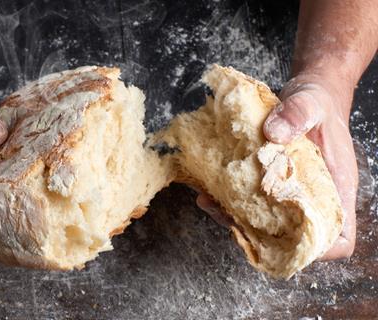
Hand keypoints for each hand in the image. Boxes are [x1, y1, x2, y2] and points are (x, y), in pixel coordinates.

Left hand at [198, 73, 357, 259]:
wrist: (306, 95)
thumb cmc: (319, 103)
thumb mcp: (311, 103)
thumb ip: (296, 115)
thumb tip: (273, 134)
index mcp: (335, 187)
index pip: (339, 239)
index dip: (317, 249)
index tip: (286, 243)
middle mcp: (312, 197)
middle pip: (293, 238)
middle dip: (259, 237)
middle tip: (230, 219)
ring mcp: (288, 193)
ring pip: (265, 223)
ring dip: (236, 220)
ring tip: (211, 203)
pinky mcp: (268, 183)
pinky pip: (249, 201)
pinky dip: (228, 201)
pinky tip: (208, 190)